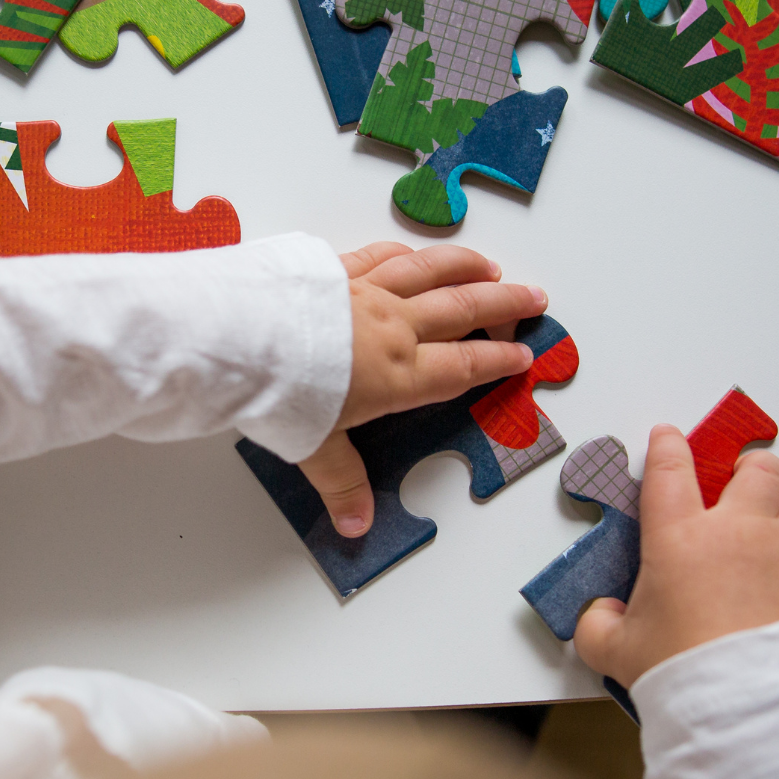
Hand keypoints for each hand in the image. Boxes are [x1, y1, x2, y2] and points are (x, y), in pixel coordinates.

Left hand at [301, 243, 545, 536]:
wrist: (244, 339)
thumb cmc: (283, 393)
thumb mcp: (316, 450)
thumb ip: (341, 483)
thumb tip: (355, 525)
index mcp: (399, 374)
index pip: (462, 367)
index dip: (497, 361)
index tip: (523, 354)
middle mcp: (392, 327)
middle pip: (461, 310)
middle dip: (503, 304)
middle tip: (534, 296)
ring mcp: (365, 292)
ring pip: (430, 273)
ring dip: (466, 268)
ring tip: (490, 265)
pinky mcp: (334, 269)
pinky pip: (381, 256)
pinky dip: (406, 254)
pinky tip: (415, 253)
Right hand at [573, 425, 778, 687]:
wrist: (742, 701)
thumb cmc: (681, 668)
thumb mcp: (616, 648)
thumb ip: (597, 625)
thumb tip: (597, 616)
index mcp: (680, 537)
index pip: (669, 471)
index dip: (667, 446)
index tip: (668, 436)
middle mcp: (738, 532)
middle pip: (757, 471)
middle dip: (751, 464)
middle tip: (744, 471)